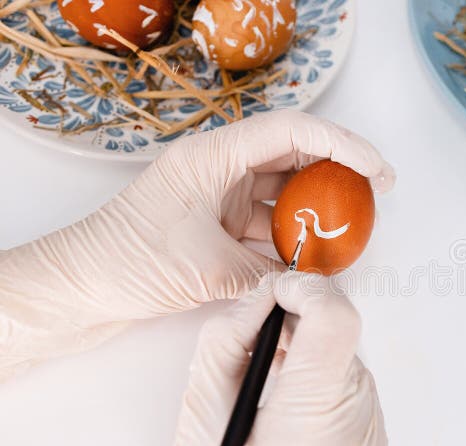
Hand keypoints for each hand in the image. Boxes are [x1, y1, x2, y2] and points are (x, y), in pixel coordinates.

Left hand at [0, 110, 393, 378]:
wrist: (83, 286)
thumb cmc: (126, 262)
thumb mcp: (206, 271)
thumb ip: (267, 277)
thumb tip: (312, 288)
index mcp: (214, 157)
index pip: (291, 132)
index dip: (341, 144)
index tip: (376, 169)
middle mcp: (222, 169)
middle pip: (295, 155)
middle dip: (340, 171)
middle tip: (377, 192)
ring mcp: (223, 196)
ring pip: (286, 192)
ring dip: (318, 209)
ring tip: (350, 231)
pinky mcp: (222, 224)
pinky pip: (270, 223)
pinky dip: (294, 238)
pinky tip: (315, 257)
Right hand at [167, 272, 387, 445]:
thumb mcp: (201, 412)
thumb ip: (230, 338)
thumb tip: (266, 296)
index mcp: (307, 429)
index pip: (336, 323)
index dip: (308, 291)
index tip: (282, 291)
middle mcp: (354, 439)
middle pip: (341, 342)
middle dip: (300, 332)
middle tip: (262, 349)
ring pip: (350, 366)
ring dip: (314, 363)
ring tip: (274, 395)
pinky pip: (357, 397)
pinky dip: (327, 391)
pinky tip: (295, 417)